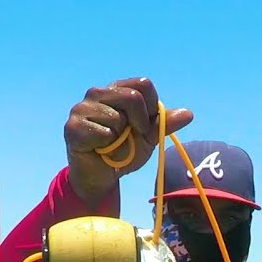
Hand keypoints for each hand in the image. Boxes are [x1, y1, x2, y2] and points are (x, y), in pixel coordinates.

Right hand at [63, 77, 193, 201]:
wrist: (102, 176)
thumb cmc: (123, 151)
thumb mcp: (148, 137)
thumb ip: (164, 123)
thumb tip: (189, 114)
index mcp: (117, 90)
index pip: (143, 85)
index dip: (150, 108)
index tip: (145, 126)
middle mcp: (98, 93)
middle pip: (132, 96)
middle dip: (139, 123)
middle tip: (130, 137)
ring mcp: (82, 108)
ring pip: (117, 117)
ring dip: (120, 137)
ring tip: (111, 143)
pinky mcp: (72, 127)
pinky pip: (103, 133)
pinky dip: (106, 146)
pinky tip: (98, 148)